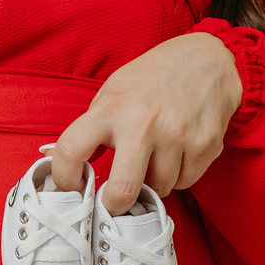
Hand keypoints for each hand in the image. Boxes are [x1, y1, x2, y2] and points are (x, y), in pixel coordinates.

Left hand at [50, 32, 243, 213]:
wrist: (208, 59)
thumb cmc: (151, 80)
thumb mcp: (111, 93)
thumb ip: (89, 129)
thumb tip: (56, 162)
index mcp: (110, 108)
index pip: (70, 150)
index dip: (63, 178)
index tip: (72, 186)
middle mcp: (143, 123)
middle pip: (122, 190)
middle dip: (115, 205)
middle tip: (113, 202)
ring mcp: (177, 134)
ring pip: (158, 189)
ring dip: (153, 184)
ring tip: (154, 158)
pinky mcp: (205, 144)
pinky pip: (185, 182)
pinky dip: (179, 176)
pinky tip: (178, 153)